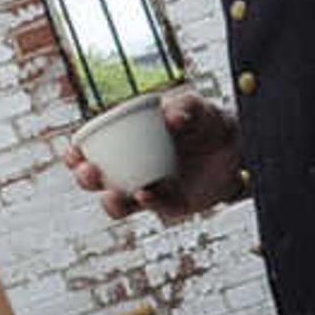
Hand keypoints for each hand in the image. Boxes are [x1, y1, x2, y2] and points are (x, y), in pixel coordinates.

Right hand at [62, 89, 242, 220]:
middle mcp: (133, 169)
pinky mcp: (173, 206)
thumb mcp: (198, 108)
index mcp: (127, 142)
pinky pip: (156, 208)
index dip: (76, 154)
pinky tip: (146, 193)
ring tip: (112, 195)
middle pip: (99, 181)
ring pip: (122, 203)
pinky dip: (149, 201)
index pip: (93, 149)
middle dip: (86, 180)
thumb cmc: (208, 122)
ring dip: (111, 203)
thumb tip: (169, 116)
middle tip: (89, 172)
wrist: (241, 148)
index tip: (73, 152)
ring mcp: (151, 190)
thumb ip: (186, 106)